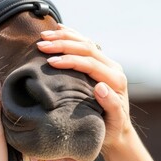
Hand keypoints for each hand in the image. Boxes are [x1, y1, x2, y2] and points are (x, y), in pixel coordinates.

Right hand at [37, 24, 133, 153]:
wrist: (118, 130)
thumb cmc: (112, 129)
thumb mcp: (114, 121)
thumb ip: (110, 104)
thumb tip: (100, 87)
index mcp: (116, 80)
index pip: (90, 63)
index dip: (70, 60)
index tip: (50, 61)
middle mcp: (113, 68)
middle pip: (87, 49)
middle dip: (63, 45)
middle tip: (41, 45)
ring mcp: (107, 64)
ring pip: (86, 43)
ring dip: (65, 37)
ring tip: (44, 36)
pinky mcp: (101, 64)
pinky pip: (86, 45)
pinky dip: (72, 36)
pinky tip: (59, 29)